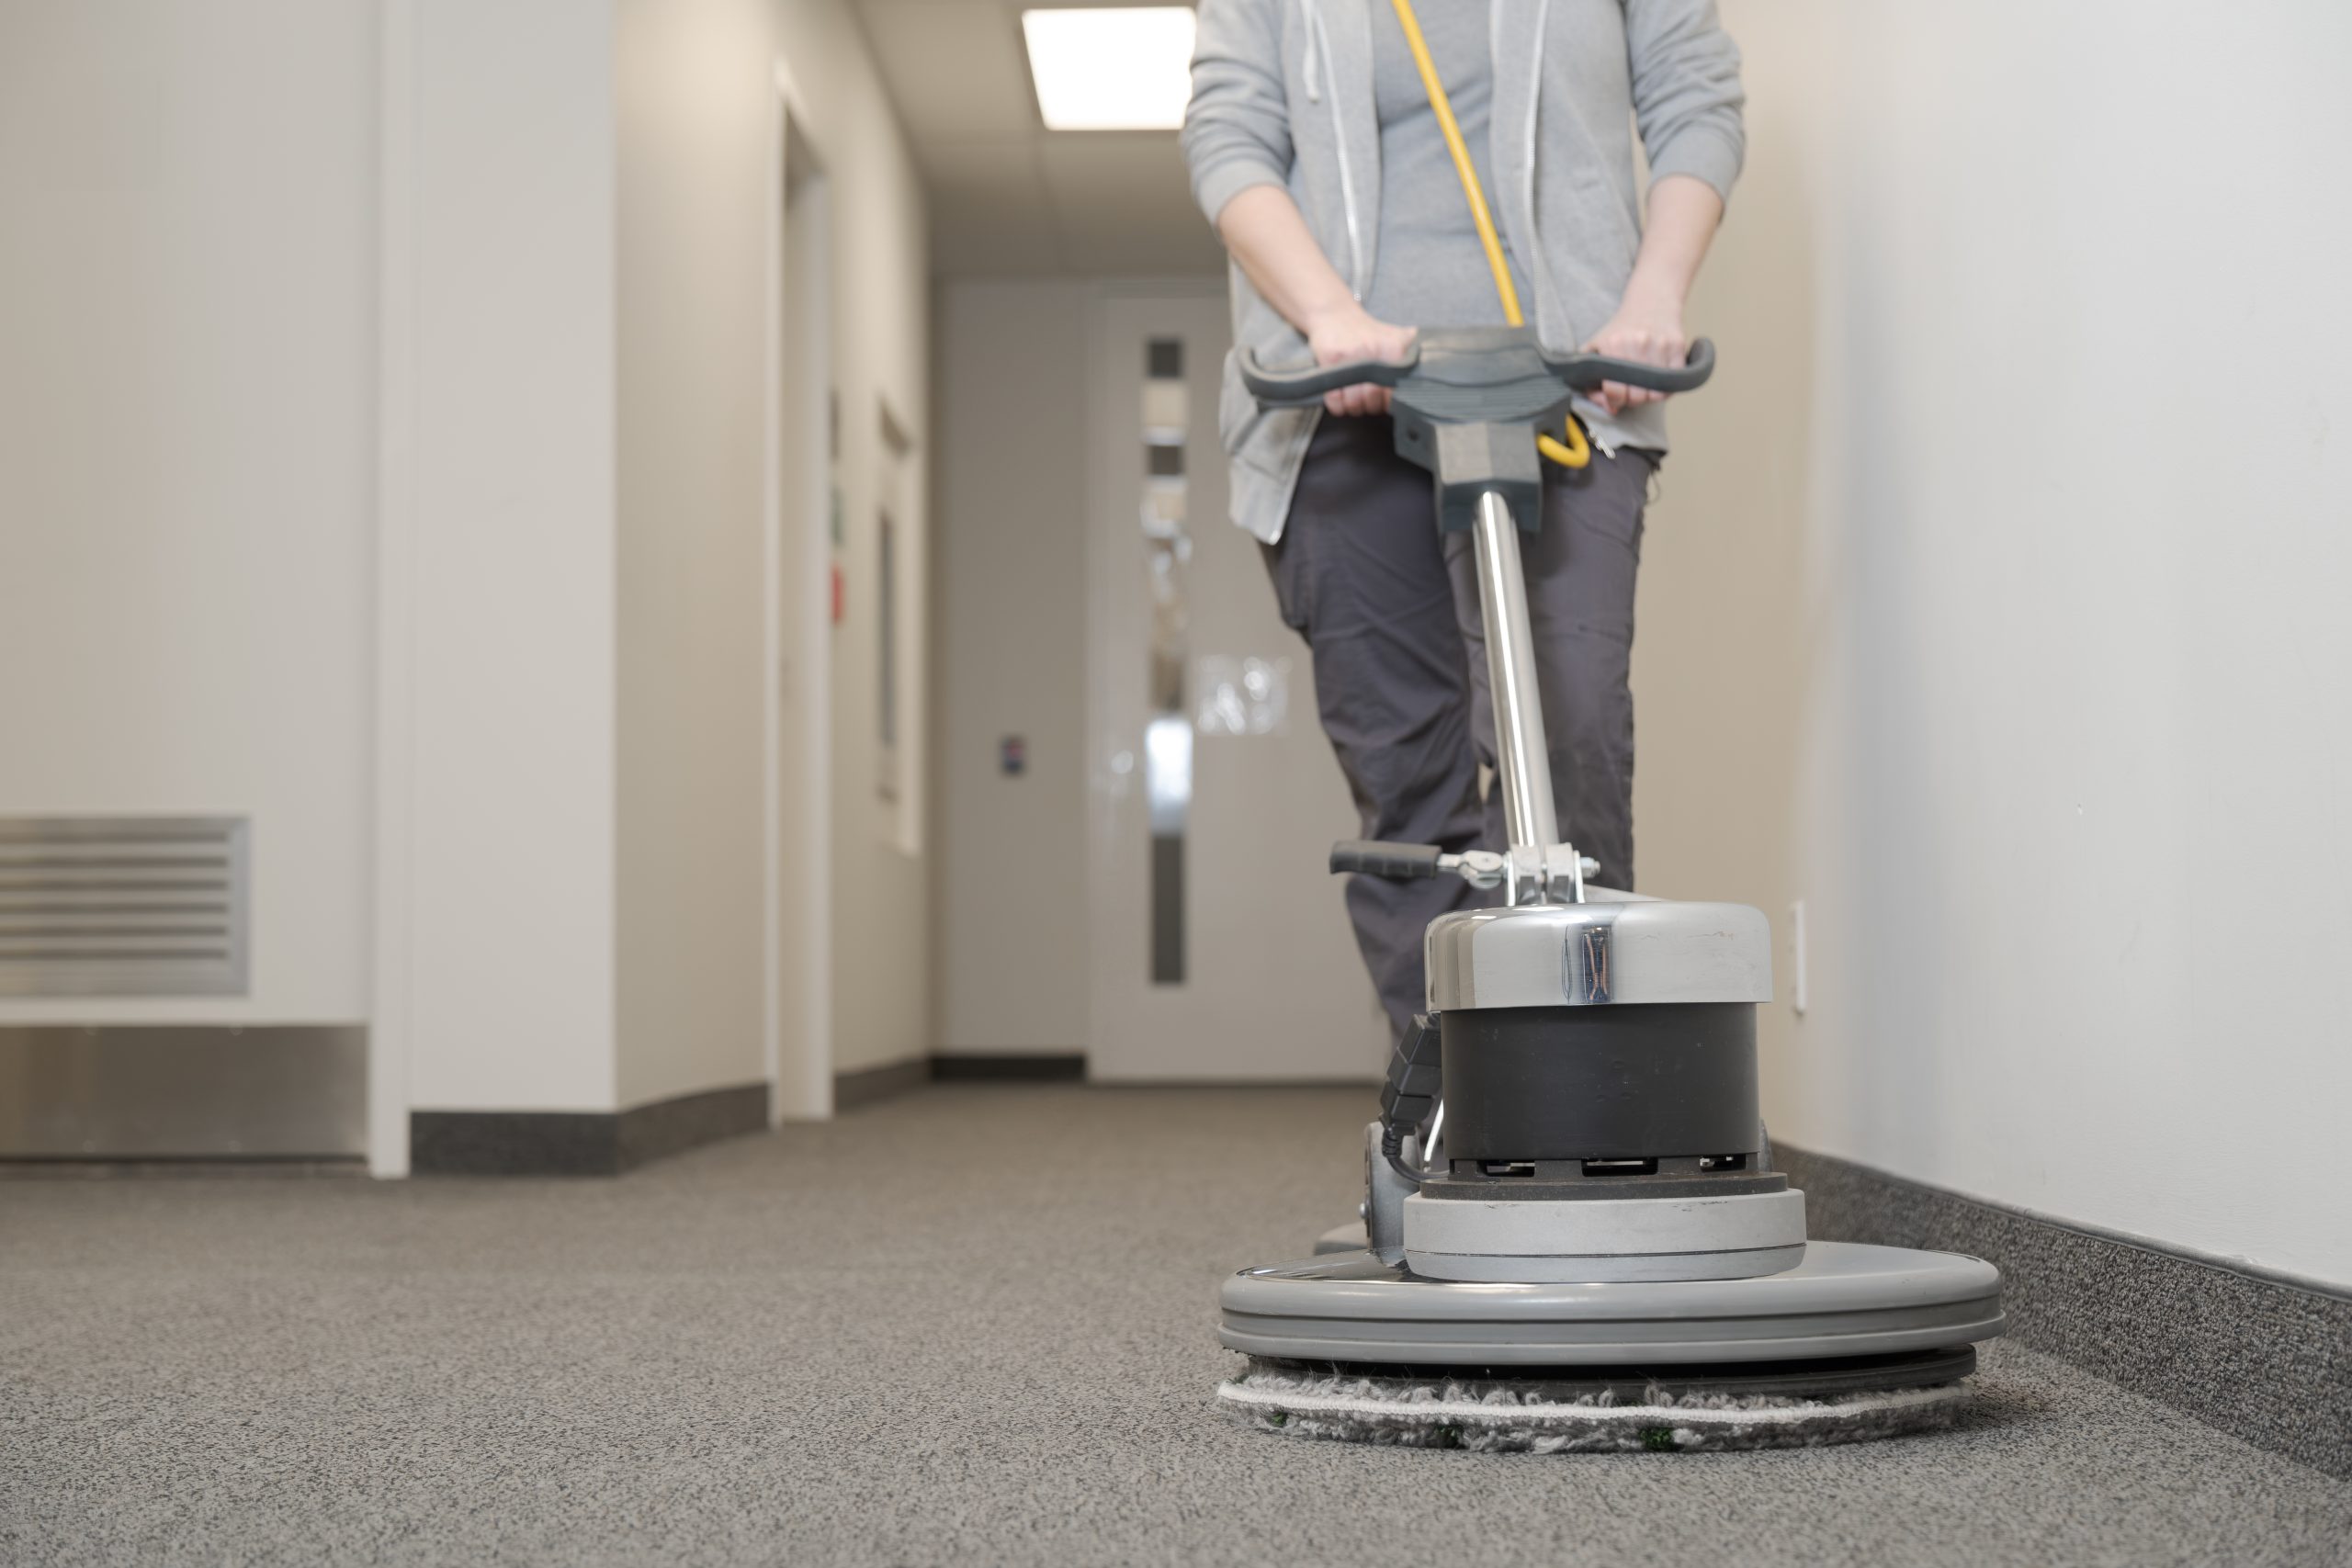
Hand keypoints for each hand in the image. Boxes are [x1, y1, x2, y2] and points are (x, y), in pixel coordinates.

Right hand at [1304, 306, 1416, 416]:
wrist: (1334, 313)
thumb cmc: (1363, 330)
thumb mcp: (1391, 335)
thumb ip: (1410, 348)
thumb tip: (1430, 359)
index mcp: (1392, 349)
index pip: (1396, 390)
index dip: (1388, 402)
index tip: (1383, 402)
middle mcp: (1373, 351)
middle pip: (1373, 398)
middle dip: (1369, 406)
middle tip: (1367, 402)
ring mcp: (1350, 356)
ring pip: (1354, 401)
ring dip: (1353, 407)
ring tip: (1353, 400)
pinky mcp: (1330, 358)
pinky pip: (1334, 397)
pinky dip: (1337, 406)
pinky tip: (1339, 399)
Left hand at [1581, 293, 1688, 417]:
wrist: (1650, 303)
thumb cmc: (1621, 331)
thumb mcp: (1596, 347)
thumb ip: (1590, 381)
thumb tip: (1610, 407)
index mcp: (1613, 345)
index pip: (1615, 392)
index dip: (1615, 401)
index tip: (1616, 397)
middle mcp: (1637, 343)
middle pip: (1637, 396)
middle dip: (1632, 399)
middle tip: (1631, 390)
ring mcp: (1659, 345)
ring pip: (1657, 394)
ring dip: (1650, 395)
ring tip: (1644, 384)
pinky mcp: (1677, 346)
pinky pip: (1674, 384)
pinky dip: (1666, 388)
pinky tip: (1659, 379)